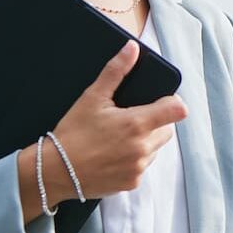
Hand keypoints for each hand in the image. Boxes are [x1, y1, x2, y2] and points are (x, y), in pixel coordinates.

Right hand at [48, 40, 188, 197]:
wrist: (54, 172)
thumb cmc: (72, 134)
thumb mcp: (92, 98)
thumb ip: (115, 71)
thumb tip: (132, 49)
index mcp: (137, 124)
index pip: (177, 110)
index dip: (173, 102)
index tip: (162, 101)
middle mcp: (142, 148)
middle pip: (167, 130)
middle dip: (155, 122)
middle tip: (130, 119)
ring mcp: (138, 168)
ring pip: (155, 149)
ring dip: (145, 142)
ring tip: (119, 138)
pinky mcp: (132, 182)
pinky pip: (142, 166)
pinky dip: (134, 160)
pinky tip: (113, 155)